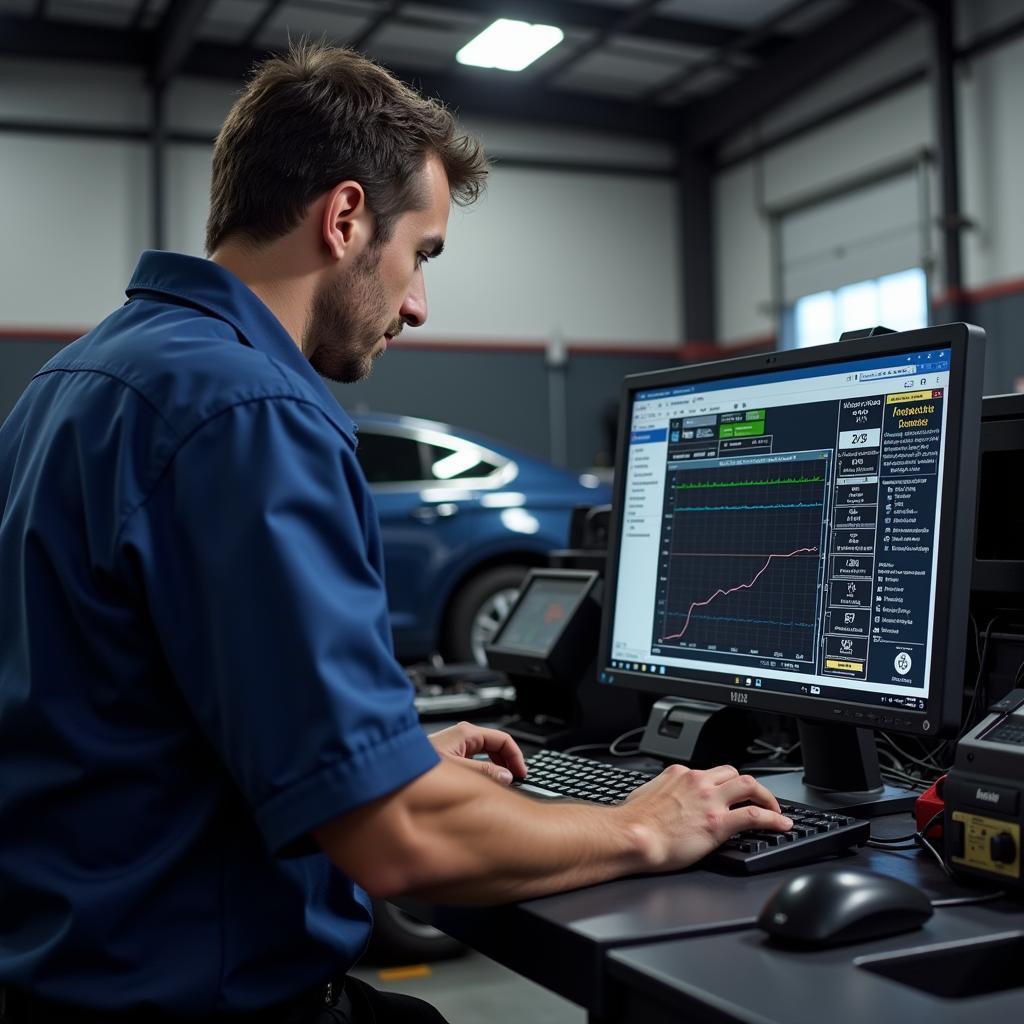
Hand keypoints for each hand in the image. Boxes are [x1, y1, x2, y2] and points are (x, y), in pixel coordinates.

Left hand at [428, 721, 527, 785]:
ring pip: (486, 753)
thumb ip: (484, 772)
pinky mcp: (450, 755)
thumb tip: (505, 776)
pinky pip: (475, 760)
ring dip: (496, 767)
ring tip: (501, 784)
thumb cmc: (418, 765)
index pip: (503, 740)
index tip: (521, 773)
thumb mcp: (457, 769)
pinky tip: (483, 783)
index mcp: (467, 733)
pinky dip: (484, 770)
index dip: (516, 757)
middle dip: (507, 762)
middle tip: (515, 780)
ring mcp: (457, 745)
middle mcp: (463, 736)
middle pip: (496, 746)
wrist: (393, 767)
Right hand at [618, 763, 791, 871]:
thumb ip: (661, 791)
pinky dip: (774, 819)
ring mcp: (710, 801)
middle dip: (750, 786)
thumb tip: (661, 797)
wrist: (633, 836)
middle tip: (759, 799)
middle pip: (735, 774)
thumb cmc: (634, 822)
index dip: (725, 783)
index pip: (711, 772)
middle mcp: (698, 782)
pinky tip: (782, 825)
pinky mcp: (718, 823)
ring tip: (775, 810)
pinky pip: (755, 816)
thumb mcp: (646, 794)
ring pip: (750, 786)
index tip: (731, 792)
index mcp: (680, 774)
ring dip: (766, 797)